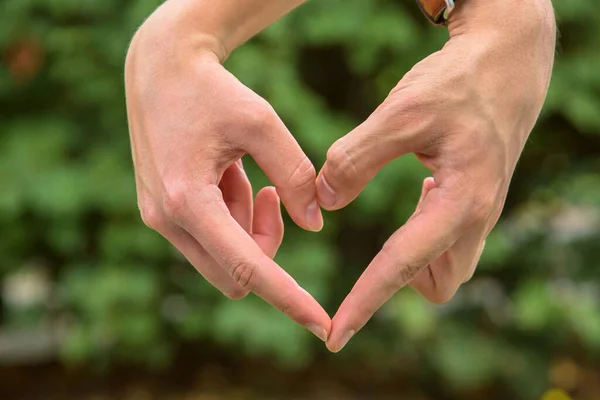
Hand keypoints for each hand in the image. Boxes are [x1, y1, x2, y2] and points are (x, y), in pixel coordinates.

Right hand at [124, 5, 328, 340]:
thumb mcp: (262, 123)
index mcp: (187, 200)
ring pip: (224, 256)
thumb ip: (294, 175)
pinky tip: (227, 173)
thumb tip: (315, 224)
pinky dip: (232, 216)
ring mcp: (159, 218)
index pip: (247, 267)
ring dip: (248, 225)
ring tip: (242, 171)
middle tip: (274, 193)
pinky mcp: (161, 212)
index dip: (288, 298)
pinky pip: (210, 236)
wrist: (161, 68)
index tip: (321, 326)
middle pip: (234, 274)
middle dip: (266, 244)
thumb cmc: (212, 90)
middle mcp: (166, 219)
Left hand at [317, 0, 555, 351]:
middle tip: (365, 246)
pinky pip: (450, 237)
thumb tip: (325, 201)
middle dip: (396, 280)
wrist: (508, 60)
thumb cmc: (458, 83)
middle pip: (436, 282)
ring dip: (414, 255)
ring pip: (445, 264)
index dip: (365, 302)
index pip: (403, 266)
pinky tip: (422, 189)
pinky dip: (427, 231)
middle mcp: (477, 216)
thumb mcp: (402, 113)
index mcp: (462, 201)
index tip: (335, 335)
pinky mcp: (477, 198)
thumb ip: (356, 158)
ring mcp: (482, 210)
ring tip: (406, 203)